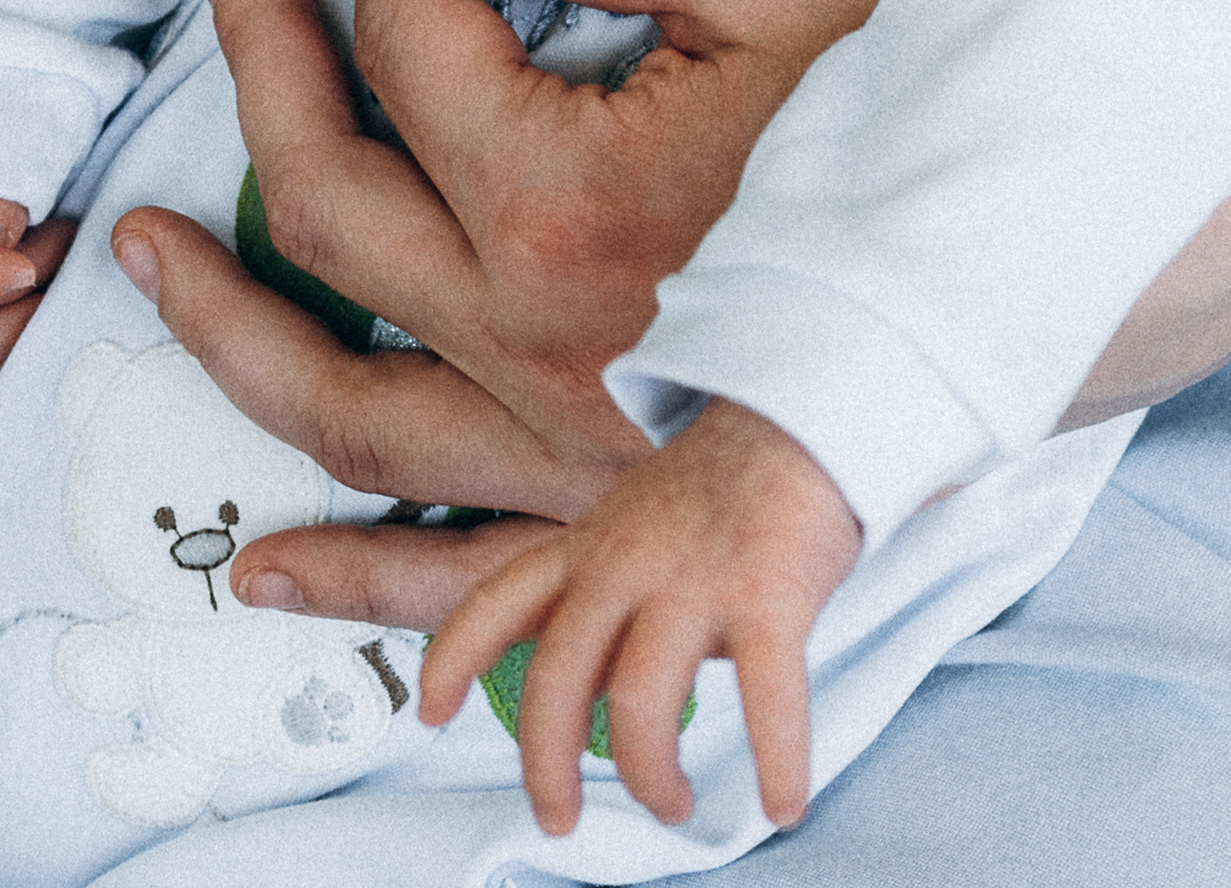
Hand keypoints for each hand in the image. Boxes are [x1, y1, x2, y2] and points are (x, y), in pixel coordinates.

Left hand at [115, 0, 901, 614]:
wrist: (1064, 241)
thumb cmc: (927, 86)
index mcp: (566, 195)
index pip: (412, 29)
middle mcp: (538, 335)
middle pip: (333, 191)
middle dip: (264, 55)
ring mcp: (567, 441)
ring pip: (340, 392)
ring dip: (221, 320)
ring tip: (137, 248)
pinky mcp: (614, 507)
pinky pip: (452, 570)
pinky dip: (349, 584)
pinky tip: (263, 576)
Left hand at [420, 398, 859, 835]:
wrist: (802, 413)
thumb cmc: (722, 482)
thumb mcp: (632, 523)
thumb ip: (599, 596)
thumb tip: (582, 689)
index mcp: (592, 545)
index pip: (499, 598)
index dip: (452, 657)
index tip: (428, 713)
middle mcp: (629, 561)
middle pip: (557, 676)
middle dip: (546, 765)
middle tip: (556, 817)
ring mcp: (696, 577)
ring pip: (640, 703)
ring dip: (650, 777)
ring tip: (670, 804)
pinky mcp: (769, 593)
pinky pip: (767, 698)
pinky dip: (777, 763)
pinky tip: (782, 802)